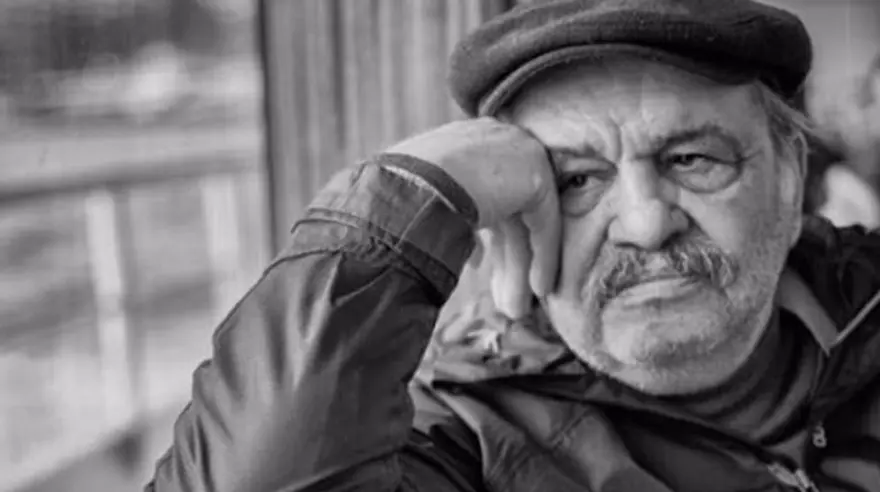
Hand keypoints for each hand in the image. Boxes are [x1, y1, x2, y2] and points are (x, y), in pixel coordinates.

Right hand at [386, 118, 560, 317]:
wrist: (407, 190)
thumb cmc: (396, 205)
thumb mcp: (417, 206)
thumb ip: (444, 216)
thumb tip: (460, 248)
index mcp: (458, 144)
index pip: (479, 193)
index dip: (478, 237)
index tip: (475, 268)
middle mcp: (489, 142)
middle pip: (505, 211)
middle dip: (505, 261)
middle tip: (504, 300)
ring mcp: (515, 153)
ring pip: (524, 220)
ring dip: (520, 268)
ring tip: (517, 310)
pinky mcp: (534, 174)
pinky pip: (543, 221)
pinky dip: (542, 256)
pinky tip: (539, 289)